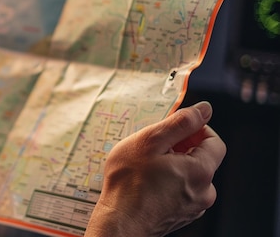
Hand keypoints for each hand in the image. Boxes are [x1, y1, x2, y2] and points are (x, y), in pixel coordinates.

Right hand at [85, 101, 225, 236]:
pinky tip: (147, 183)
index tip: (174, 130)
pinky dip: (168, 182)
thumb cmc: (128, 184)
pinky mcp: (181, 215)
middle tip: (153, 149)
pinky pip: (181, 190)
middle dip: (179, 148)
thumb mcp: (150, 141)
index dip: (195, 129)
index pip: (214, 141)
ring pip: (190, 175)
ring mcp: (193, 207)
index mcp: (201, 171)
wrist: (119, 223)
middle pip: (201, 158)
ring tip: (146, 168)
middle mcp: (203, 192)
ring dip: (173, 166)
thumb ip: (180, 122)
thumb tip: (204, 109)